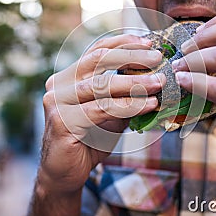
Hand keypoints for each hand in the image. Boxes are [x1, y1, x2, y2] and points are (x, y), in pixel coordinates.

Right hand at [32, 34, 164, 215]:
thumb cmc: (88, 140)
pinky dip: (129, 105)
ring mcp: (57, 102)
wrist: (65, 173)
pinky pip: (101, 109)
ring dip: (134, 83)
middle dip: (130, 56)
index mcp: (68, 78)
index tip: (148, 42)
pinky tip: (149, 104)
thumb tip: (154, 79)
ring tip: (158, 82)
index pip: (96, 51)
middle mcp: (59, 85)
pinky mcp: (62, 121)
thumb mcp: (110, 113)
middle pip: (97, 59)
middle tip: (156, 58)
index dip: (122, 43)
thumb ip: (124, 96)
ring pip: (101, 85)